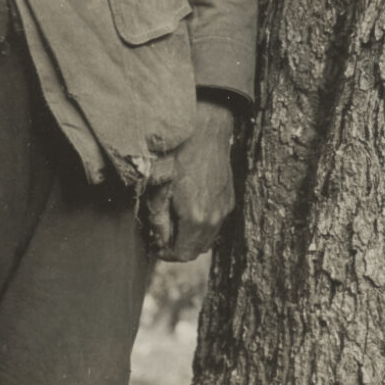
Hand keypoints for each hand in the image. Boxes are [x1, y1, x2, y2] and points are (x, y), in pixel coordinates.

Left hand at [146, 101, 238, 261]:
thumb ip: (158, 219)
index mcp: (196, 218)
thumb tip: (159, 240)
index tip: (155, 243)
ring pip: (207, 239)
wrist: (206, 130)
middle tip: (162, 234)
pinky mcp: (229, 199)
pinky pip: (215, 224)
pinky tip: (188, 209)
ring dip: (190, 237)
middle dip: (177, 247)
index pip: (182, 254)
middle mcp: (215, 218)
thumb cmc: (178, 154)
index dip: (165, 253)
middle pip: (196, 250)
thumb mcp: (158, 187)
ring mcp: (225, 209)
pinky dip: (202, 226)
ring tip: (174, 222)